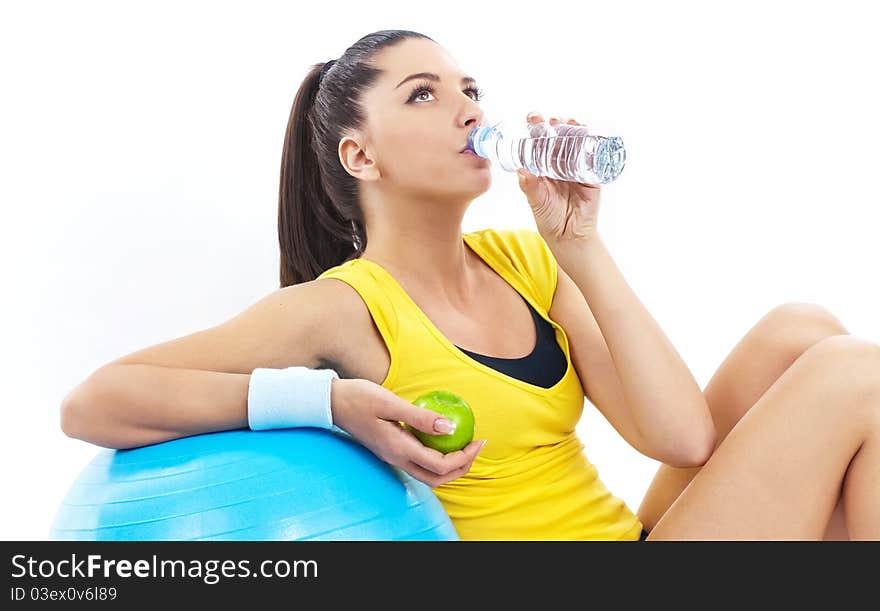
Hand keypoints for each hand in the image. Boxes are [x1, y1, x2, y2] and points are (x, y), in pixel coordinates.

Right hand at [330, 378, 486, 487]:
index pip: (440, 466)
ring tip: (466, 445)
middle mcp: (397, 458)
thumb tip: (450, 428)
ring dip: (451, 466)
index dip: (464, 457)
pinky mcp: (391, 450)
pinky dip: (438, 457)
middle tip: (477, 446)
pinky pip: (420, 462)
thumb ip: (420, 417)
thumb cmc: (359, 397)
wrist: (331, 402)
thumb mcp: (391, 402)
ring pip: (428, 474)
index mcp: (399, 449)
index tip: (478, 440)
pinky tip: (444, 438)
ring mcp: (393, 456)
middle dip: (462, 467)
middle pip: (437, 479)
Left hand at [516, 112, 601, 243]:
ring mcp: (577, 168)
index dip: (536, 129)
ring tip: (570, 122)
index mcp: (543, 167)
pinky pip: (593, 157)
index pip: (539, 143)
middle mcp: (559, 164)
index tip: (532, 117)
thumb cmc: (549, 218)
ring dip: (574, 130)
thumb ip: (530, 187)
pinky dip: (592, 144)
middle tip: (551, 119)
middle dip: (555, 125)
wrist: (569, 236)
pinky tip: (589, 135)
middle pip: (558, 139)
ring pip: (576, 144)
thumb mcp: (536, 202)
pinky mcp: (592, 176)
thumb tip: (521, 170)